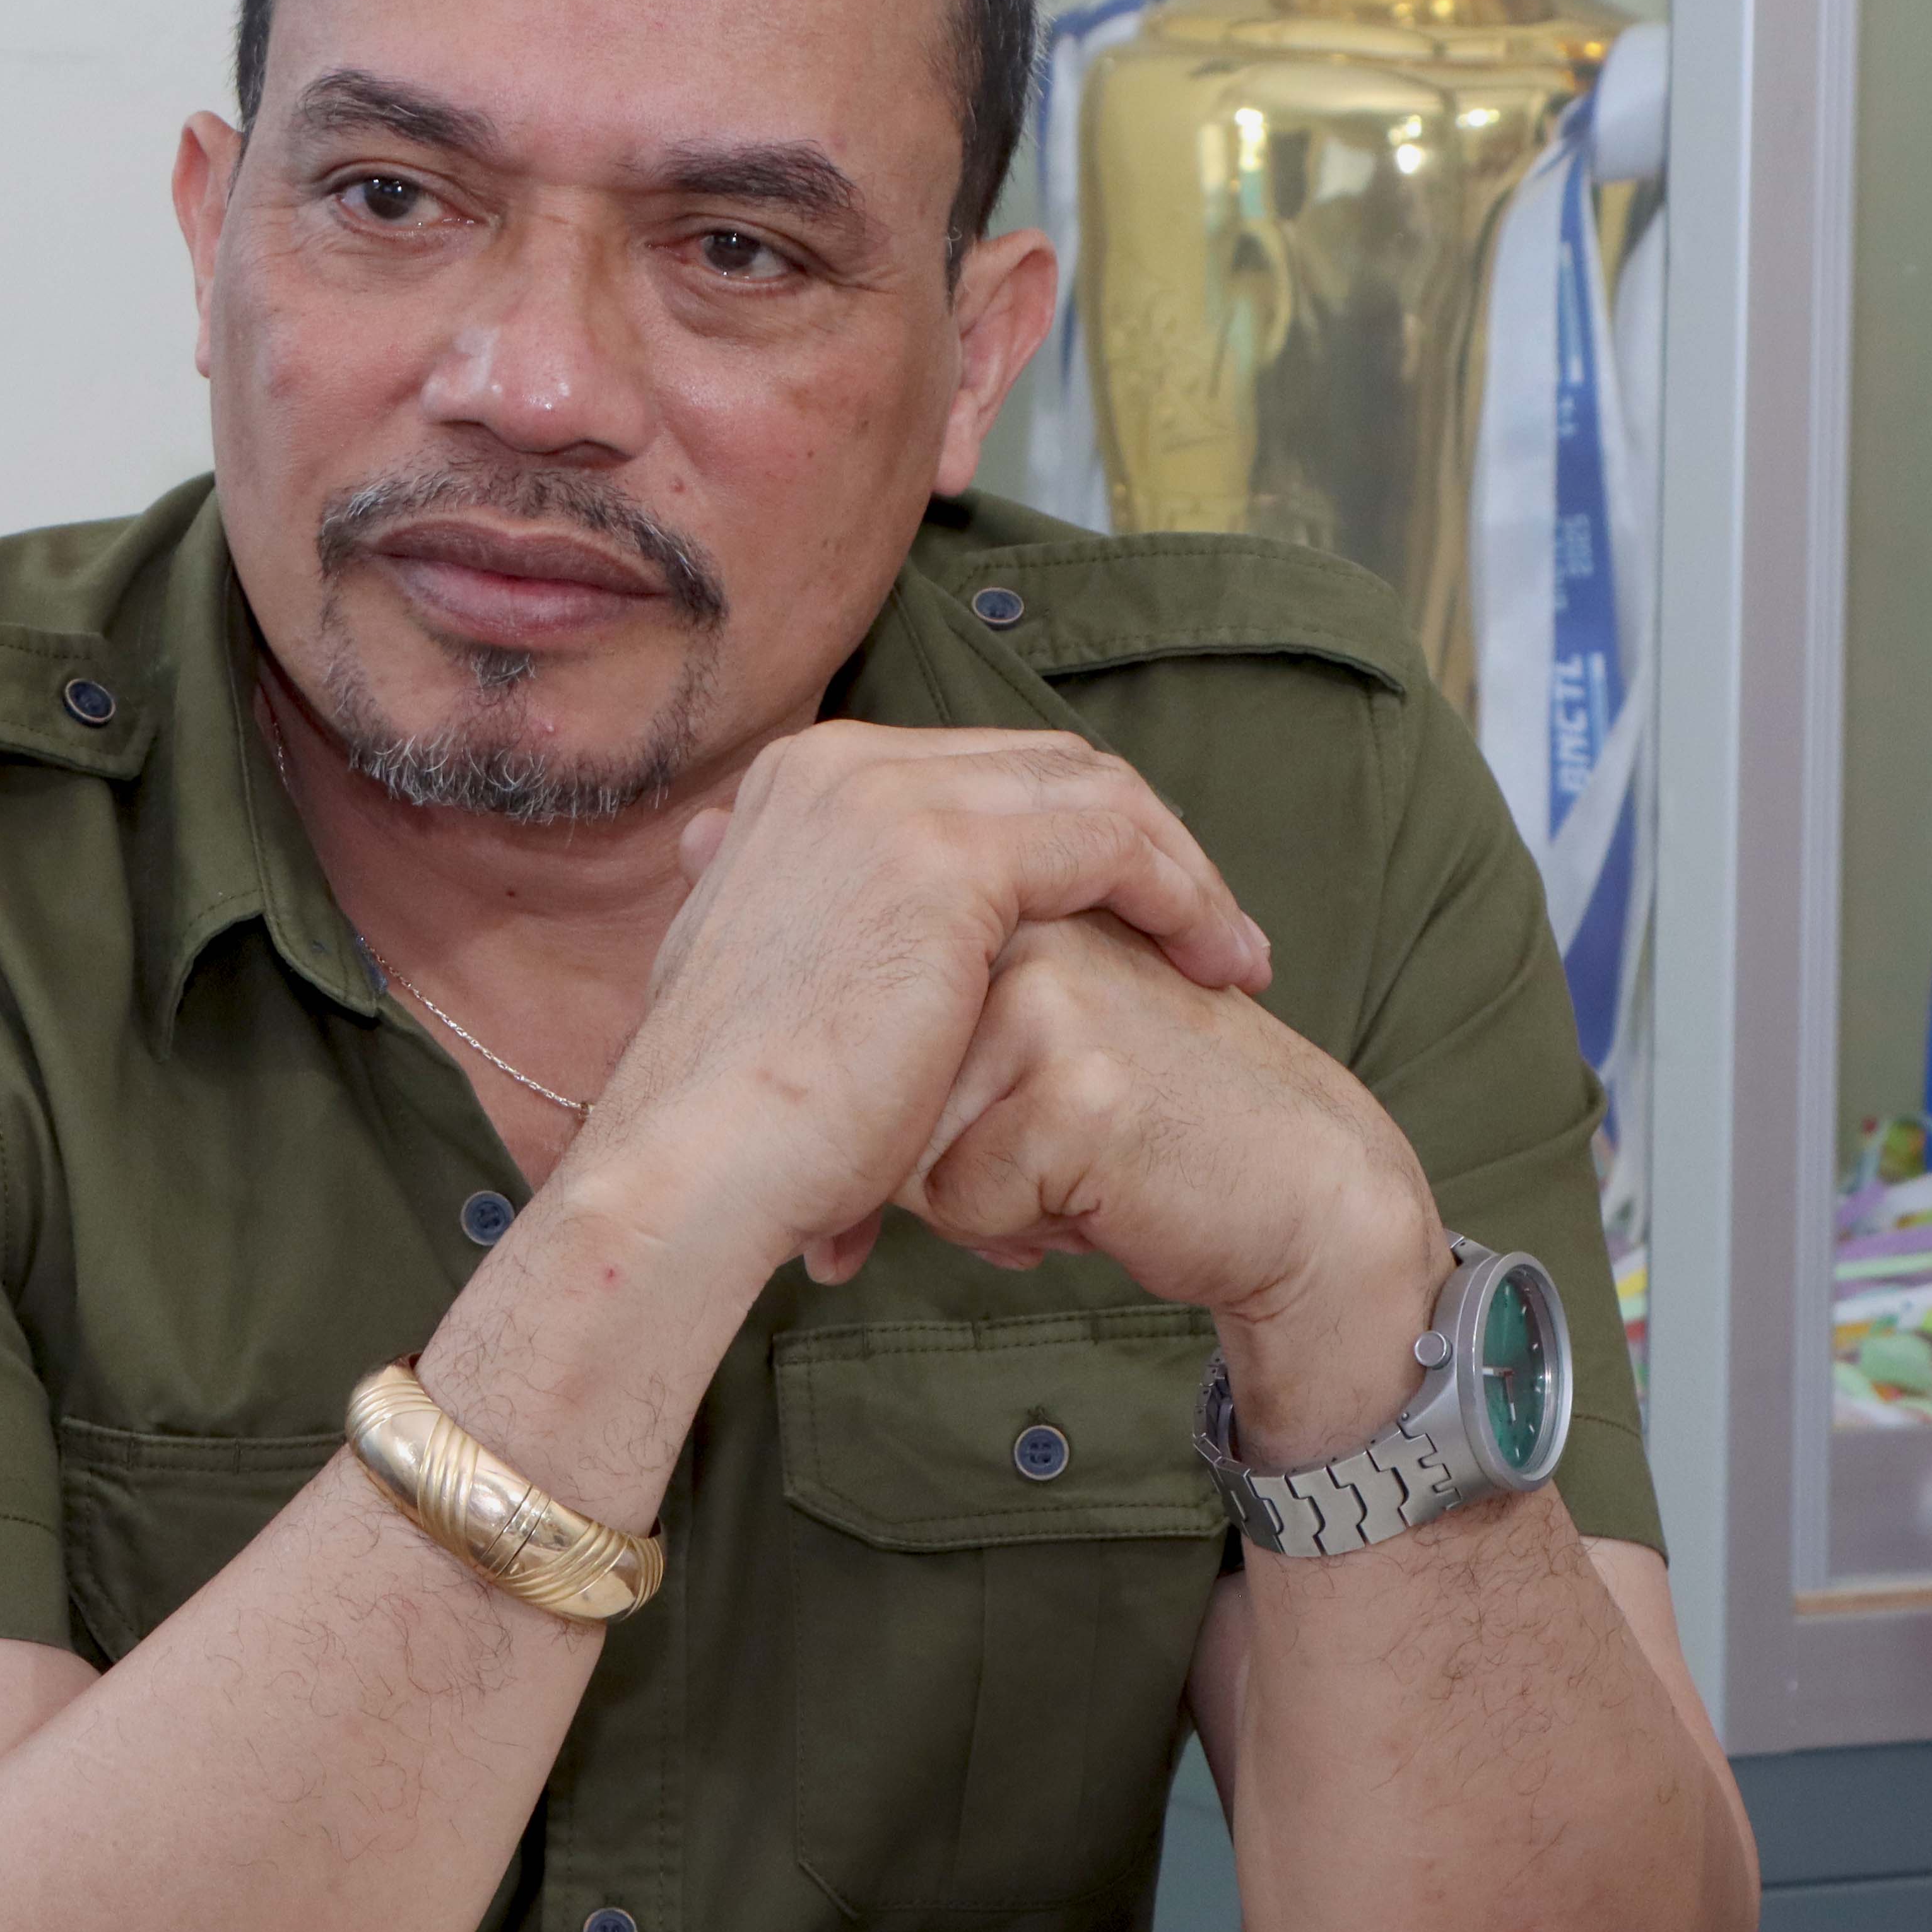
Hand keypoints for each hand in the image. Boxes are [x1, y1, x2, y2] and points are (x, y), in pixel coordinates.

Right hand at [572, 723, 1268, 1289]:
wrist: (697, 1168)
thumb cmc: (737, 1117)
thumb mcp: (771, 989)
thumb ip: (812, 935)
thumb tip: (829, 952)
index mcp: (800, 782)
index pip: (981, 772)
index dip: (1075, 834)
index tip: (1137, 915)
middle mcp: (842, 764)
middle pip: (1045, 763)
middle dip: (1141, 840)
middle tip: (1209, 929)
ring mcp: (889, 798)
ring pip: (1094, 790)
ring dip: (1181, 866)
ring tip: (1234, 955)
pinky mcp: (944, 854)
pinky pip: (1111, 841)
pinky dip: (1181, 893)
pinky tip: (1219, 960)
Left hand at [902, 914, 1450, 1467]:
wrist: (1303, 1192)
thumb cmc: (1150, 1126)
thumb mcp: (1029, 1042)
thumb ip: (932, 1022)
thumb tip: (777, 1080)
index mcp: (1005, 905)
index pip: (871, 1031)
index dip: (906, 1113)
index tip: (997, 1130)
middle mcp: (1021, 933)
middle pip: (879, 1086)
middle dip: (938, 1161)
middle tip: (1057, 1160)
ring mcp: (1050, 1002)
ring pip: (901, 1146)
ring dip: (976, 1198)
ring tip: (1078, 1175)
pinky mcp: (1075, 1089)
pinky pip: (959, 1202)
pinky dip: (1013, 1231)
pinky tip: (1100, 1205)